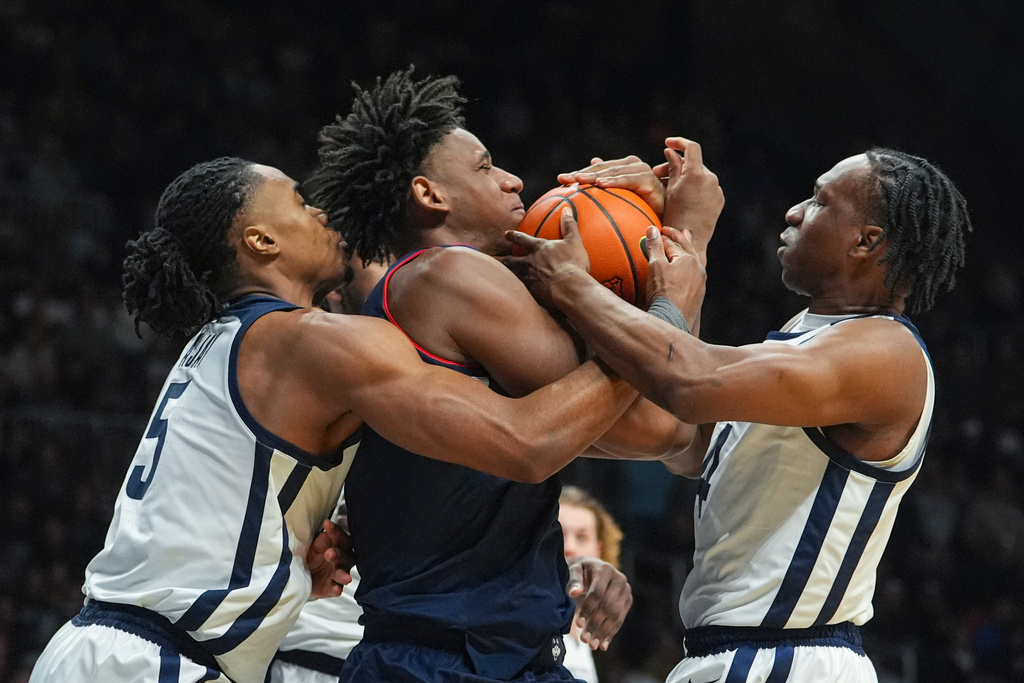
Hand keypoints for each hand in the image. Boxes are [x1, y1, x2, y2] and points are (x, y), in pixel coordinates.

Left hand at [306, 518, 353, 597]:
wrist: (301, 575)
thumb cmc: (310, 556)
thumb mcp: (312, 545)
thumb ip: (320, 540)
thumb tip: (326, 532)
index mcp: (337, 545)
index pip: (340, 536)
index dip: (335, 531)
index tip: (327, 524)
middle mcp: (341, 559)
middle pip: (345, 555)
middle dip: (338, 554)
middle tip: (329, 554)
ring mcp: (336, 574)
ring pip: (343, 573)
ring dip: (342, 574)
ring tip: (344, 576)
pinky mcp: (331, 588)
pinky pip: (336, 589)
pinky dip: (336, 589)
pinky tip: (337, 588)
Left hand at [501, 207, 589, 308]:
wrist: (569, 287)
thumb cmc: (572, 263)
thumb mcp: (574, 241)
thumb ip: (569, 225)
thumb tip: (567, 209)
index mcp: (539, 248)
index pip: (522, 239)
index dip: (513, 236)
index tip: (505, 234)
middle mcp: (530, 262)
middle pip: (512, 260)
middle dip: (503, 259)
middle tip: (493, 259)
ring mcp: (529, 278)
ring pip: (514, 275)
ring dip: (506, 275)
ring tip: (499, 277)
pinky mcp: (532, 292)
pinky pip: (523, 291)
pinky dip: (518, 292)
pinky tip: (516, 295)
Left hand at [557, 156, 666, 216]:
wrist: (668, 216)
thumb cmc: (645, 211)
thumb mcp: (623, 203)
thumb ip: (607, 188)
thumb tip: (590, 170)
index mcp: (623, 169)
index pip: (596, 170)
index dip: (578, 173)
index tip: (559, 180)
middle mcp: (632, 166)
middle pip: (602, 168)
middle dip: (582, 173)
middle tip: (564, 179)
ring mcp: (641, 171)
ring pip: (613, 172)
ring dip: (595, 176)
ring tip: (579, 180)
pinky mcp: (649, 180)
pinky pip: (629, 180)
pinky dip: (615, 181)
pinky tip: (601, 184)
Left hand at [566, 556, 632, 650]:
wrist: (591, 568)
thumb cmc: (579, 571)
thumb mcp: (573, 571)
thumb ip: (573, 582)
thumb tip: (573, 593)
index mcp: (605, 570)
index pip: (598, 593)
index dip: (588, 609)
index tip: (578, 624)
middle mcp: (620, 579)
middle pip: (609, 606)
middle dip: (595, 624)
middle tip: (584, 639)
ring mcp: (626, 590)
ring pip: (616, 616)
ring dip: (603, 632)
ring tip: (591, 645)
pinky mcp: (628, 601)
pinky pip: (620, 620)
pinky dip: (610, 634)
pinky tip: (602, 645)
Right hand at [645, 225, 705, 321]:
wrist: (672, 320)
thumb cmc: (663, 293)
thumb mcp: (655, 267)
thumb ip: (654, 246)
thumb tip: (652, 229)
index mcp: (688, 259)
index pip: (672, 244)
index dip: (662, 237)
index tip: (655, 232)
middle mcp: (698, 268)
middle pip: (687, 249)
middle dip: (680, 238)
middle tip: (674, 230)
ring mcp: (700, 282)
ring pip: (693, 262)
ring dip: (686, 252)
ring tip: (686, 244)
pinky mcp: (698, 295)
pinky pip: (693, 275)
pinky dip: (688, 268)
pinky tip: (687, 271)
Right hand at [660, 137, 723, 260]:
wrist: (690, 240)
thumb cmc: (674, 216)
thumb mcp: (669, 190)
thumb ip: (672, 167)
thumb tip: (670, 151)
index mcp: (695, 174)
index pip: (691, 147)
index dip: (679, 142)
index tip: (668, 144)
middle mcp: (710, 178)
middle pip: (693, 163)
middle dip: (676, 166)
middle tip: (658, 174)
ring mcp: (717, 189)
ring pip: (699, 175)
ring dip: (684, 177)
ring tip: (668, 188)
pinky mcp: (719, 199)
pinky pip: (706, 187)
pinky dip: (694, 187)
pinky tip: (682, 198)